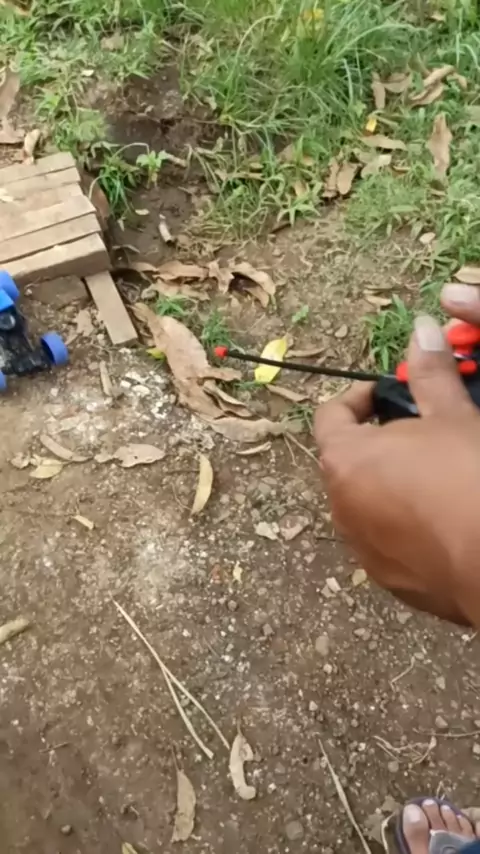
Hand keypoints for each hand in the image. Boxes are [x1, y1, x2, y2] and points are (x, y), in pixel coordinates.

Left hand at [315, 312, 479, 626]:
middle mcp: (340, 506)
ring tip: (433, 476)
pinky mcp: (387, 579)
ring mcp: (361, 547)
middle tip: (418, 432)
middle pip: (346, 461)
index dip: (357, 398)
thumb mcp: (452, 417)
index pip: (330, 416)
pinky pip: (386, 540)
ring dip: (388, 484)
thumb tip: (420, 331)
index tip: (384, 393)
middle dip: (377, 442)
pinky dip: (403, 524)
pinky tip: (441, 518)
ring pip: (366, 502)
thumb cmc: (468, 478)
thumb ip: (429, 374)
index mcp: (345, 460)